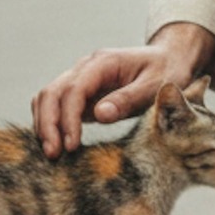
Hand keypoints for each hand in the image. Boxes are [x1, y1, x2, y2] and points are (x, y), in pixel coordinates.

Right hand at [32, 21, 214, 156]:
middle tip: (53, 155)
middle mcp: (86, 67)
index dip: (68, 118)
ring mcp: (81, 78)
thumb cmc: (166, 71)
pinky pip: (56, 104)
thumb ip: (128, 99)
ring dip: (44, 124)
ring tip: (52, 154)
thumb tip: (100, 114)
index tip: (71, 146)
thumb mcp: (155, 84)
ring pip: (48, 97)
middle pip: (52, 92)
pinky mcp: (81, 92)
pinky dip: (49, 122)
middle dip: (48, 124)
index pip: (74, 89)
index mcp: (103, 62)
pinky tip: (55, 144)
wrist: (169, 59)